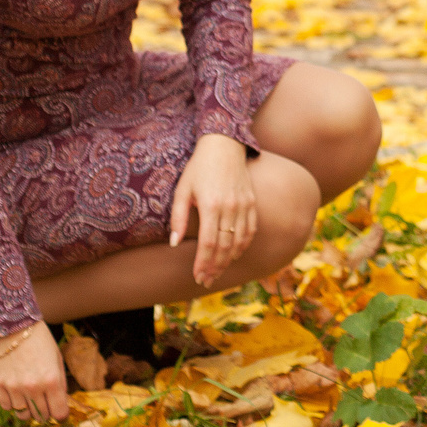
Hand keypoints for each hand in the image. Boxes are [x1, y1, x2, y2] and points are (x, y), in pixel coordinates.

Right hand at [0, 325, 68, 421]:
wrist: (14, 326)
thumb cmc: (40, 341)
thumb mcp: (57, 359)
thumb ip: (60, 383)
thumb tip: (61, 404)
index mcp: (52, 380)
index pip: (59, 413)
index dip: (61, 414)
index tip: (59, 411)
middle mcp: (33, 387)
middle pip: (41, 416)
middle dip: (46, 412)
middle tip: (45, 402)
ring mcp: (14, 387)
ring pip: (23, 415)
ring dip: (29, 410)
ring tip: (30, 397)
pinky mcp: (0, 384)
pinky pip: (7, 407)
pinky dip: (13, 404)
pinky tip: (17, 393)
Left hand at [171, 134, 259, 287]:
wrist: (224, 146)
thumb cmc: (199, 168)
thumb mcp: (182, 190)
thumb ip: (178, 218)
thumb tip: (175, 243)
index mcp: (211, 205)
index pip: (208, 244)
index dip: (203, 264)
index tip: (197, 277)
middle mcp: (230, 208)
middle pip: (224, 247)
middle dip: (214, 267)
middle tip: (205, 281)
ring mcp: (244, 206)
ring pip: (239, 242)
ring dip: (228, 261)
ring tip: (217, 272)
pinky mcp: (251, 203)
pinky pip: (250, 230)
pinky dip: (243, 246)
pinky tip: (234, 254)